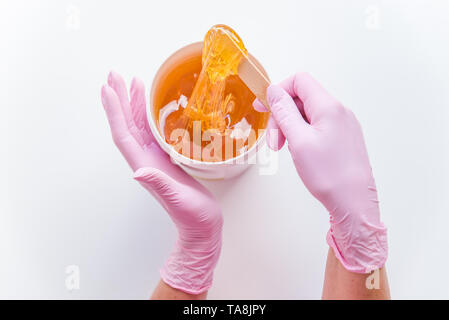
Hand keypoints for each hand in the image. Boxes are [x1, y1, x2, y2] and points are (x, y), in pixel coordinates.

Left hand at [101, 71, 222, 293]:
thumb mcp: (177, 200)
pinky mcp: (168, 159)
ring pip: (140, 126)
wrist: (201, 225)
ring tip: (133, 82)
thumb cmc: (192, 216)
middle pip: (128, 124)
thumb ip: (158, 185)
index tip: (108, 89)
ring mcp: (157, 159)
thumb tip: (138, 172)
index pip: (124, 134)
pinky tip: (153, 106)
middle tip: (114, 75)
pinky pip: (155, 132)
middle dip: (120, 99)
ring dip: (134, 104)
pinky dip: (151, 116)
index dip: (115, 111)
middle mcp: (147, 159)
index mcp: (145, 165)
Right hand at [254, 73, 386, 272]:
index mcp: (329, 107)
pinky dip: (303, 135)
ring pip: (308, 114)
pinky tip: (300, 152)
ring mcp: (343, 125)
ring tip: (286, 150)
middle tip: (274, 141)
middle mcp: (339, 111)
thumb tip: (274, 91)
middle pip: (302, 98)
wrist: (354, 202)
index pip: (299, 81)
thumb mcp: (298, 140)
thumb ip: (284, 112)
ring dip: (291, 128)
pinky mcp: (343, 138)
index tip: (263, 107)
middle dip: (282, 116)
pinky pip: (318, 126)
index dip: (278, 91)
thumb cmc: (329, 175)